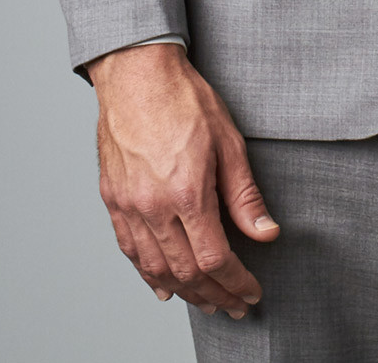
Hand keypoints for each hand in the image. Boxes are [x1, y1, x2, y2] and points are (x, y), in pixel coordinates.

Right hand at [86, 41, 279, 316]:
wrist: (137, 72)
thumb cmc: (184, 98)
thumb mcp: (229, 141)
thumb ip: (245, 194)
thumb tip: (265, 232)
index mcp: (186, 192)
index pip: (214, 259)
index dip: (236, 282)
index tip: (251, 291)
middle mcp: (153, 206)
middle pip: (185, 273)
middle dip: (214, 295)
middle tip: (235, 305)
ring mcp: (129, 205)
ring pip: (155, 268)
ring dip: (184, 292)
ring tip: (206, 301)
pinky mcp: (112, 198)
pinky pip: (129, 249)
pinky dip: (147, 274)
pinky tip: (163, 285)